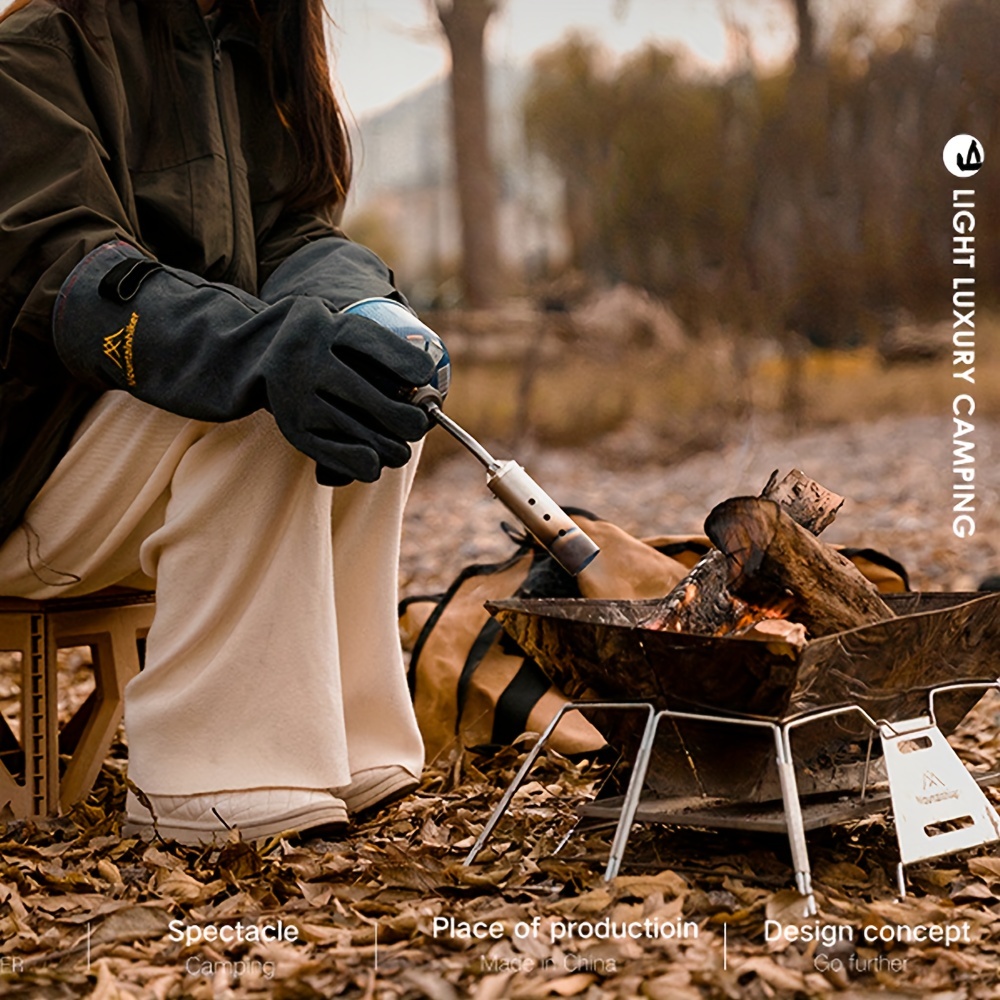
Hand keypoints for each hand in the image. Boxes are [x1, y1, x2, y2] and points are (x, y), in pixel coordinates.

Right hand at [260, 298, 436, 483]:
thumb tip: (426, 380)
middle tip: (419, 425)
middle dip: (406, 419)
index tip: (424, 376)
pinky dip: (360, 463)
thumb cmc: (319, 342)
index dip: (406, 363)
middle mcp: (306, 357)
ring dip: (389, 448)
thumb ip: (375, 345)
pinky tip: (375, 463)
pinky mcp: (291, 426)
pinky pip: (332, 453)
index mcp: (324, 324)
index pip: (372, 345)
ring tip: (400, 450)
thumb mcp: (338, 326)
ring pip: (357, 431)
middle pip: (369, 398)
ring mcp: (295, 395)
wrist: (253, 354)